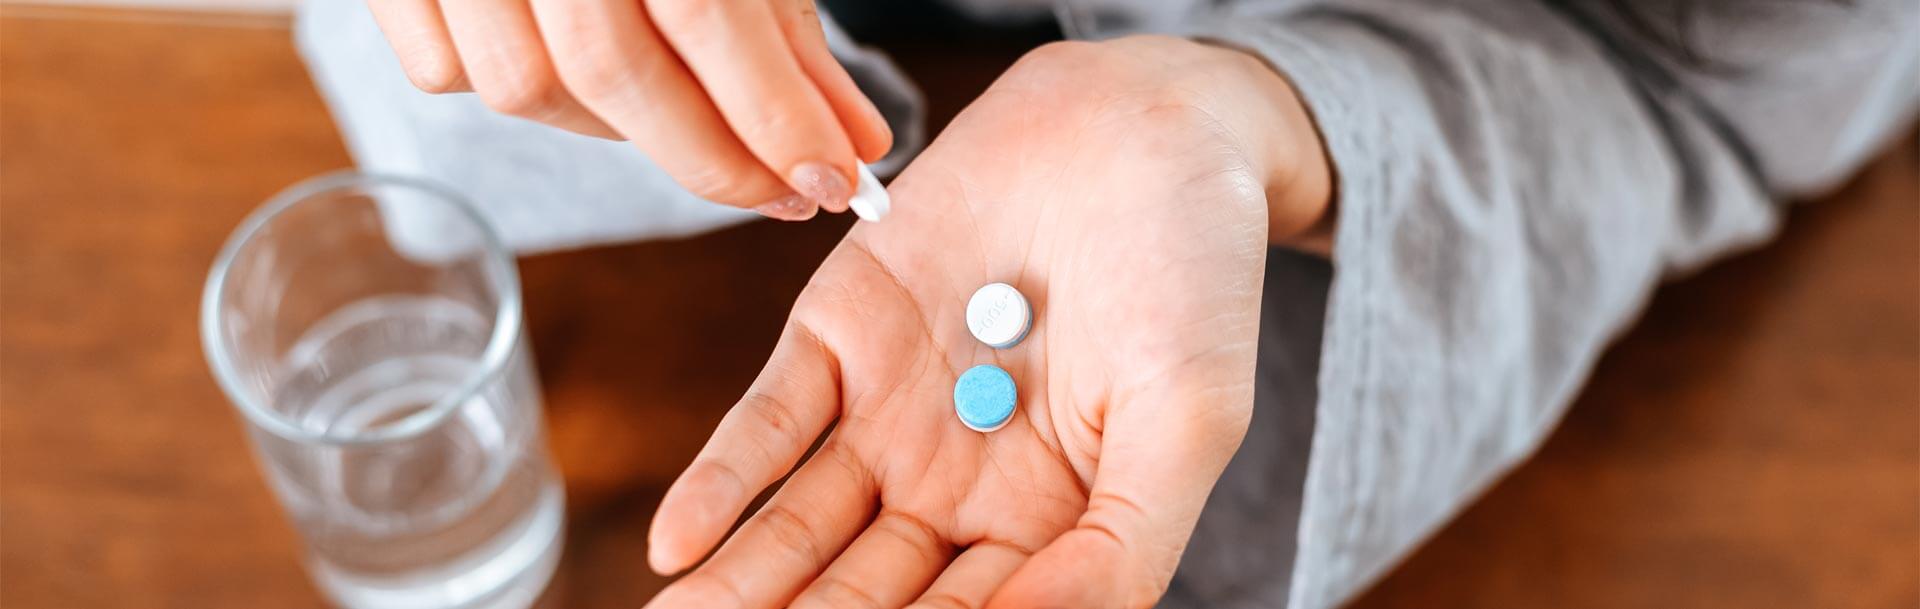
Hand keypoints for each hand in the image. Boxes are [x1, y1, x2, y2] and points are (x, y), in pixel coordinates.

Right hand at [365, 0, 891, 218]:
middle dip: (709, 155)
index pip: (703, 12)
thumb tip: (851, 143)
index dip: (772, 113)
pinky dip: (531, 94)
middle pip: (608, 66)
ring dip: (621, 131)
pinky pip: (449, 72)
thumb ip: (788, 33)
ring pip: (524, 86)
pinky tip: (585, 76)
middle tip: (783, 193)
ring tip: (689, 125)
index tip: (834, 183)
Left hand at [644, 36, 1330, 607]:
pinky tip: (677, 542)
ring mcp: (890, 414)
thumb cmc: (1196, 276)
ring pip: (802, 525)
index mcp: (1044, 524)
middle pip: (867, 591)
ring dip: (742, 586)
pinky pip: (768, 423)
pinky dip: (722, 482)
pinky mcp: (837, 335)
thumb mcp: (1187, 424)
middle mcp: (956, 485)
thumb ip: (1120, 547)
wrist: (1146, 121)